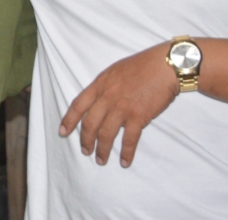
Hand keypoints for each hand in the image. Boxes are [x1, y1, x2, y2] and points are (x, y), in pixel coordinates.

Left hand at [59, 42, 177, 167]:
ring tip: (101, 160)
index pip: (78, 105)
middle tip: (85, 151)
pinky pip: (129, 140)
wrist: (164, 65)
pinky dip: (126, 153)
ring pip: (106, 134)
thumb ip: (103, 86)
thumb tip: (97, 100)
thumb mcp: (114, 71)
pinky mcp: (139, 116)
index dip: (69, 120)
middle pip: (90, 124)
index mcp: (99, 85)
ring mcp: (122, 108)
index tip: (62, 132)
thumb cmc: (141, 66)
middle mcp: (107, 97)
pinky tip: (125, 161)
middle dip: (85, 140)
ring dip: (102, 150)